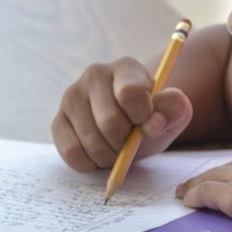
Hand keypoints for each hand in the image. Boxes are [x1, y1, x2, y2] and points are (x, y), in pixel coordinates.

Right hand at [52, 58, 192, 172]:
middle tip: (131, 144)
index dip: (142, 117)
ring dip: (109, 157)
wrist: (129, 127)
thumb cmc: (151, 118)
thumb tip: (153, 122)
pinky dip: (90, 164)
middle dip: (125, 144)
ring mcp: (71, 97)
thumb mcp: (172, 114)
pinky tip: (98, 155)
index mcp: (125, 68)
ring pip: (91, 141)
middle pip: (110, 123)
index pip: (130, 93)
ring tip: (116, 149)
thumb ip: (173, 110)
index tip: (148, 124)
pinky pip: (72, 153)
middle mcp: (94, 75)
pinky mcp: (58, 121)